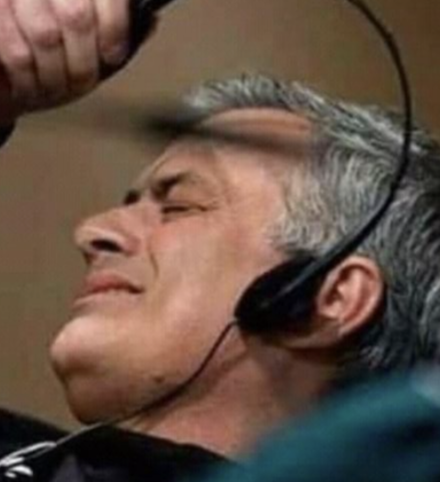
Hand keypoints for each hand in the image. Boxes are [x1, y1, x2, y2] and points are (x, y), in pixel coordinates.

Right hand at [0, 0, 147, 126]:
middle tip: (78, 83)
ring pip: (45, 36)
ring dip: (54, 76)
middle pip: (77, 16)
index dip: (114, 29)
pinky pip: (16, 53)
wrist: (2, 77)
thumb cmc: (48, 60)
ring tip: (52, 87)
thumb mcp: (88, 45)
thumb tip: (150, 21)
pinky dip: (28, 81)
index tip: (112, 55)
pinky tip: (29, 87)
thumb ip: (115, 29)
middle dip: (83, 63)